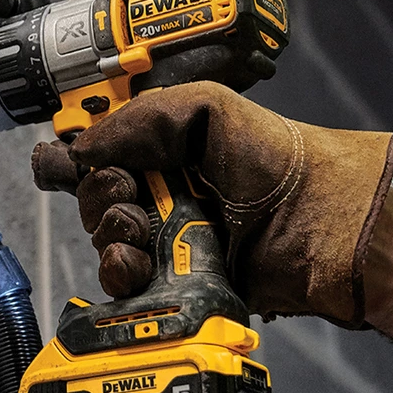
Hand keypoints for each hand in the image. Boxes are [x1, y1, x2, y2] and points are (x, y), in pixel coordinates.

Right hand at [31, 81, 392, 327]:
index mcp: (168, 149)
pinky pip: (124, 282)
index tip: (76, 163)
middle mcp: (164, 193)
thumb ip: (139, 120)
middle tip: (132, 194)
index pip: (103, 152)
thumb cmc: (278, 163)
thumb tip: (80, 148)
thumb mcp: (206, 110)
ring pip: (104, 242)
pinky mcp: (172, 282)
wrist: (316, 229)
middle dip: (103, 196)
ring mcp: (168, 240)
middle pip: (96, 198)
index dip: (82, 158)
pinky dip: (119, 273)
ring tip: (140, 231)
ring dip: (110, 235)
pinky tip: (137, 263)